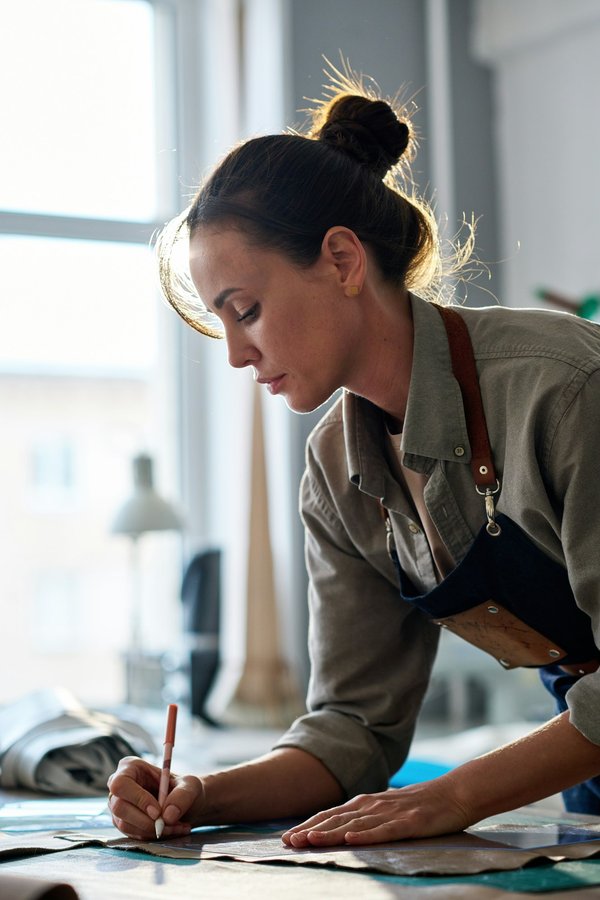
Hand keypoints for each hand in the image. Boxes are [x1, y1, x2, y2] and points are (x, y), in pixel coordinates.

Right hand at [107, 756, 202, 839]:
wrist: (187, 805)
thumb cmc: (185, 788)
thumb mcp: (191, 785)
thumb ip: (182, 795)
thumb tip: (167, 816)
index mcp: (131, 767)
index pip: (121, 783)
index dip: (137, 798)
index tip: (157, 812)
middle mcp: (120, 787)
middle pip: (119, 807)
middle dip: (145, 820)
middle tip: (169, 823)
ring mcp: (119, 807)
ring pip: (125, 824)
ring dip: (152, 830)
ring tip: (177, 827)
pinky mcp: (123, 823)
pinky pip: (132, 835)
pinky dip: (152, 836)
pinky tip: (171, 830)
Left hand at [281, 778, 471, 847]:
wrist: (454, 793)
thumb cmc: (420, 804)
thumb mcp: (388, 808)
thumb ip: (366, 816)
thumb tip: (342, 826)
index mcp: (367, 802)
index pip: (331, 814)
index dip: (309, 825)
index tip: (288, 836)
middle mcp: (374, 804)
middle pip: (337, 819)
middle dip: (311, 830)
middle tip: (288, 841)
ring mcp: (391, 812)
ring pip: (354, 824)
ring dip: (330, 833)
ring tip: (309, 840)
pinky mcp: (409, 822)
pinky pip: (385, 830)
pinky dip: (366, 834)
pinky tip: (351, 839)